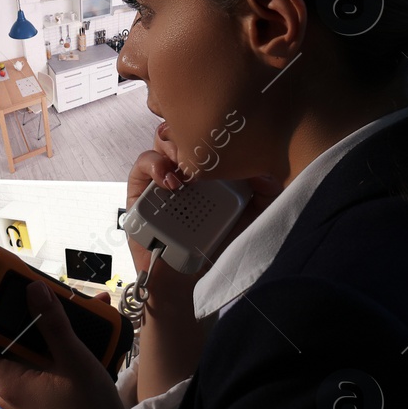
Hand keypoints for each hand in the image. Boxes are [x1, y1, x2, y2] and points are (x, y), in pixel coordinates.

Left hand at [0, 281, 133, 408]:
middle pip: (0, 342)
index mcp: (6, 379)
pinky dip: (52, 351)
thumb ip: (53, 324)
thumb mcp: (74, 360)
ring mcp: (21, 395)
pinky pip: (37, 367)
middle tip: (43, 296)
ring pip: (24, 353)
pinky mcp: (37, 399)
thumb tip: (34, 289)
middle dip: (22, 316)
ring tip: (72, 312)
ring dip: (44, 332)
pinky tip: (79, 337)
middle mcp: (6, 388)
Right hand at [125, 129, 283, 281]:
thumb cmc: (217, 248)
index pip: (210, 135)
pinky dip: (156, 165)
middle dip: (195, 130)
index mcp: (211, 168)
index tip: (234, 138)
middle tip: (209, 149)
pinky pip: (142, 165)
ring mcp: (161, 178)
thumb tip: (267, 173)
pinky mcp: (140, 191)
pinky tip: (171, 181)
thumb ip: (263, 196)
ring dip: (175, 143)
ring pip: (162, 140)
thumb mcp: (250, 219)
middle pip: (185, 130)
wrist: (189, 279)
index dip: (219, 129)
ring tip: (188, 165)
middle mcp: (186, 168)